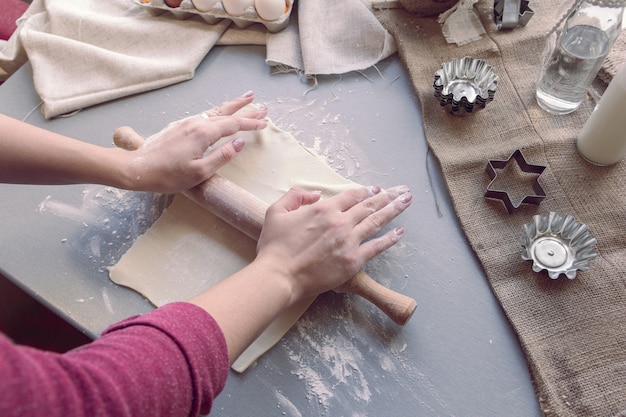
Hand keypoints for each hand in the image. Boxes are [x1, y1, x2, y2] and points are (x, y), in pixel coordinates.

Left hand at [116, 91, 267, 192]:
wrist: (137, 169)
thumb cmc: (168, 175)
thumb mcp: (200, 172)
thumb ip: (222, 156)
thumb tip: (240, 142)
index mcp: (203, 133)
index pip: (234, 125)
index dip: (251, 123)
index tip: (265, 122)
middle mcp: (196, 123)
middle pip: (226, 113)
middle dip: (245, 109)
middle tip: (262, 105)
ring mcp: (186, 122)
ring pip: (215, 111)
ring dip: (232, 106)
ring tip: (246, 100)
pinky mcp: (178, 126)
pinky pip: (205, 115)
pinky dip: (218, 112)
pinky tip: (220, 113)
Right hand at [255, 185, 411, 303]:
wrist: (279, 276)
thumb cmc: (274, 247)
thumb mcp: (276, 212)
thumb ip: (295, 196)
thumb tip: (316, 194)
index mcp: (323, 210)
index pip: (350, 196)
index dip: (364, 191)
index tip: (375, 190)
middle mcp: (340, 222)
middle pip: (368, 205)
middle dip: (387, 196)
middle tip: (401, 191)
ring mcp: (349, 241)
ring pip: (376, 222)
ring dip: (393, 210)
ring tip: (406, 201)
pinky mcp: (353, 261)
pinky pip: (376, 247)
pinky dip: (390, 239)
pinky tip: (400, 232)